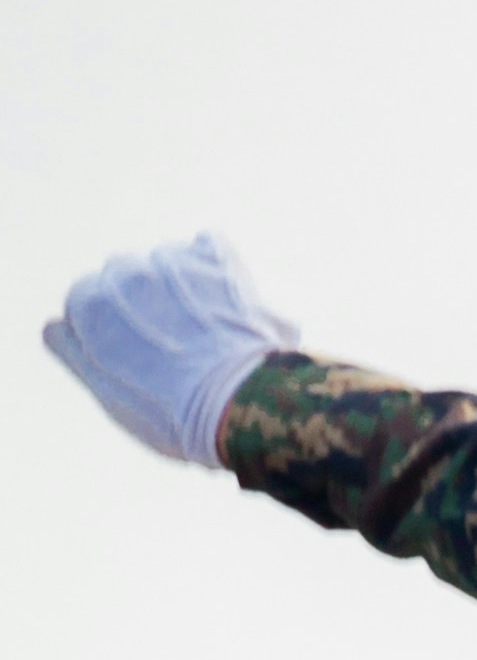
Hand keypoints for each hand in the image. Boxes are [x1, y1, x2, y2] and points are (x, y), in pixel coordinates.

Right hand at [41, 231, 299, 465]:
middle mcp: (121, 271)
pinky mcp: (212, 257)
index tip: (136, 358)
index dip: (112, 332)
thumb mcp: (105, 392)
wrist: (239, 404)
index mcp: (87, 303)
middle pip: (122, 279)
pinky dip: (214, 268)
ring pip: (162, 265)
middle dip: (142, 305)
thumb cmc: (169, 412)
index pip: (86, 303)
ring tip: (205, 333)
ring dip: (177, 288)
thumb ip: (72, 351)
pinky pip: (207, 247)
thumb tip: (54, 324)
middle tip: (174, 346)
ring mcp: (167, 261)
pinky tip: (228, 303)